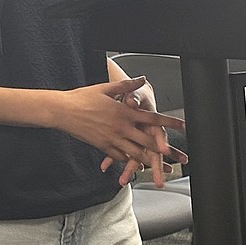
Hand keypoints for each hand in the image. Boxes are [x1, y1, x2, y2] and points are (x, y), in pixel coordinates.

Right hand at [57, 77, 185, 183]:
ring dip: (149, 160)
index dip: (169, 122)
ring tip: (160, 166)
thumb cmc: (82, 98)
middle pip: (148, 141)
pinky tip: (134, 163)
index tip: (183, 126)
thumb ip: (126, 85)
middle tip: (177, 155)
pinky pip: (120, 157)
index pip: (152, 118)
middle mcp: (121, 127)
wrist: (62, 111)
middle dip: (165, 149)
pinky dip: (129, 161)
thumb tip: (142, 79)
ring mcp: (112, 139)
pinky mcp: (103, 146)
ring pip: (136, 153)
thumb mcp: (105, 88)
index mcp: (123, 111)